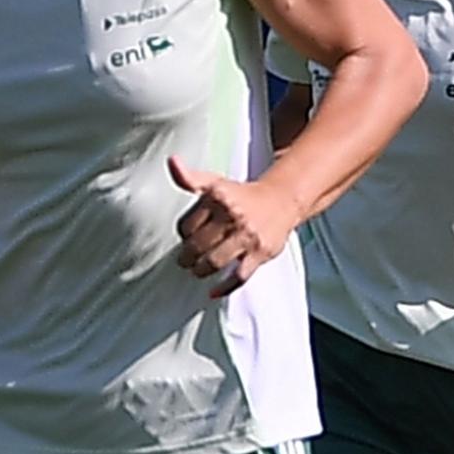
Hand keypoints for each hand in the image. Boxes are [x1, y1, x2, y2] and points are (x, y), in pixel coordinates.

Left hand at [169, 156, 297, 295]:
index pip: (186, 225)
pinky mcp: (261, 253)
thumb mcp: (215, 182)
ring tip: (198, 271)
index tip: (186, 238)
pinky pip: (240, 276)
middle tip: (185, 261)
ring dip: (201, 270)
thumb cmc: (243, 195)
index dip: (182, 234)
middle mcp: (233, 216)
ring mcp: (248, 236)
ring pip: (215, 261)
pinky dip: (225, 287)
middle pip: (197, 245)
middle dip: (187, 257)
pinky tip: (213, 292)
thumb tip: (171, 161)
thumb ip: (189, 178)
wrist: (282, 200)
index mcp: (219, 198)